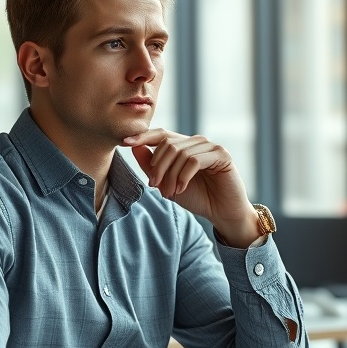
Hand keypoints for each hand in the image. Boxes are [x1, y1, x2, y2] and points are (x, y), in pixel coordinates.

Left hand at [123, 129, 261, 246]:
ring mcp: (211, 147)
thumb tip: (133, 146)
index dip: (143, 136)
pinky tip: (181, 189)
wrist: (222, 213)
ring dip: (170, 175)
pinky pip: (194, 160)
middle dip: (157, 167)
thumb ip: (152, 165)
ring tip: (169, 193)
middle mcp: (198, 142)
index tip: (124, 142)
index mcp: (185, 146)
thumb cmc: (197, 197)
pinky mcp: (221, 155)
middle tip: (154, 187)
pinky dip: (183, 176)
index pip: (162, 134)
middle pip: (168, 144)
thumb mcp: (168, 183)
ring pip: (180, 153)